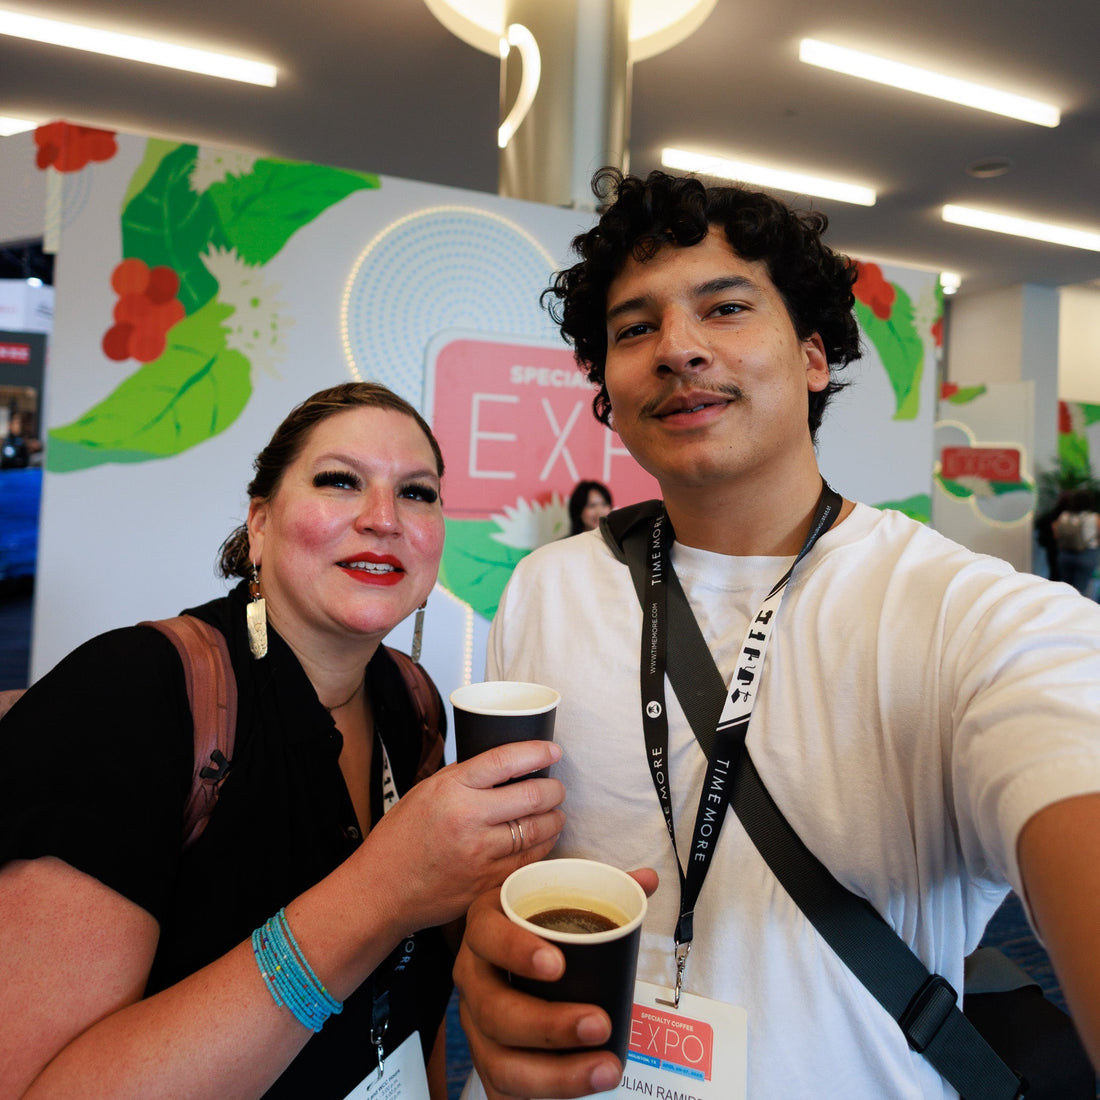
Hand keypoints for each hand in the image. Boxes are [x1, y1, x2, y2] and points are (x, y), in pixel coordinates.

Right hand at [362, 739, 566, 929]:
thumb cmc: (399, 839)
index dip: (537, 753)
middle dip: (553, 789)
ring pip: (537, 830)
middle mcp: (468, 819)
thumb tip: (502, 765)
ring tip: (555, 812)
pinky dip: (544, 846)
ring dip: (554, 818)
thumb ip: (463, 777)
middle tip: (557, 787)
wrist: (381, 891)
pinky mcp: (487, 882)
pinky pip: (529, 860)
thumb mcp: (424, 792)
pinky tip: (544, 839)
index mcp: (451, 789)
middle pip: (531, 796)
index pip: (505, 761)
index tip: (553, 751)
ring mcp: (480, 854)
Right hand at [454, 869, 658, 1099]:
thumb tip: (647, 880)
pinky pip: (501, 1090)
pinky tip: (578, 1092)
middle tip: (600, 1024)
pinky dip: (539, 1097)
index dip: (516, 950)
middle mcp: (473, 976)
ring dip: (554, 1074)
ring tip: (606, 1068)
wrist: (504, 951)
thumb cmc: (533, 924)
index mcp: (485, 927)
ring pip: (498, 1060)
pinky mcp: (486, 1058)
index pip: (487, 936)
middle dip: (549, 1025)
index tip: (558, 964)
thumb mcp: (555, 897)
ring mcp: (474, 1023)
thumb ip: (602, 887)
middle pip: (494, 1010)